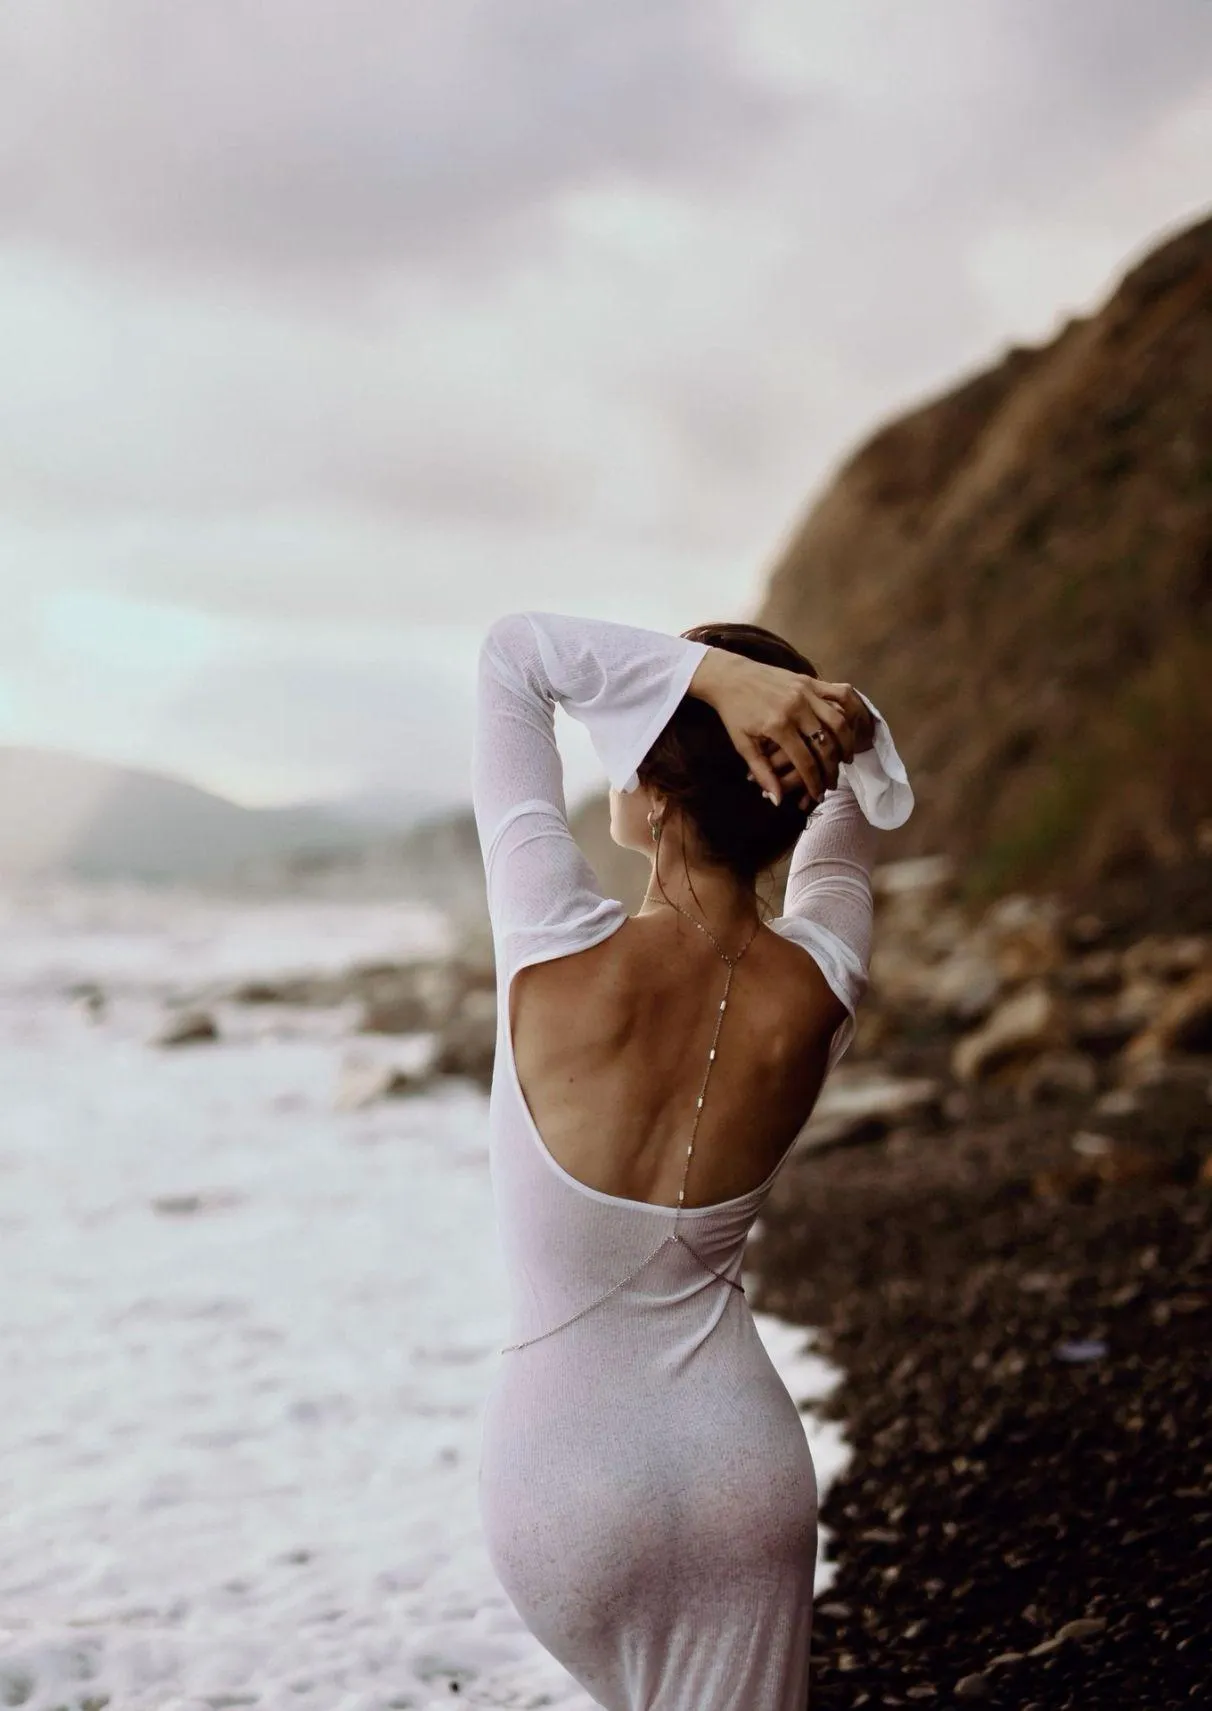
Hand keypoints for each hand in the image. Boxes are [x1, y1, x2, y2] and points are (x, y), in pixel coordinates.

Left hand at [689, 649, 870, 808]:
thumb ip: (762, 772)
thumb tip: (778, 801)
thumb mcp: (743, 744)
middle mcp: (796, 708)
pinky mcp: (810, 680)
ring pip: (838, 722)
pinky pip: (840, 694)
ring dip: (847, 743)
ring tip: (846, 759)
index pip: (805, 762)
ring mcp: (806, 692)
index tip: (818, 795)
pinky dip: (850, 709)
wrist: (730, 676)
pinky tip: (850, 726)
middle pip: (825, 745)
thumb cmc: (734, 712)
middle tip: (832, 783)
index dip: (814, 783)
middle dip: (832, 769)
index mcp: (777, 726)